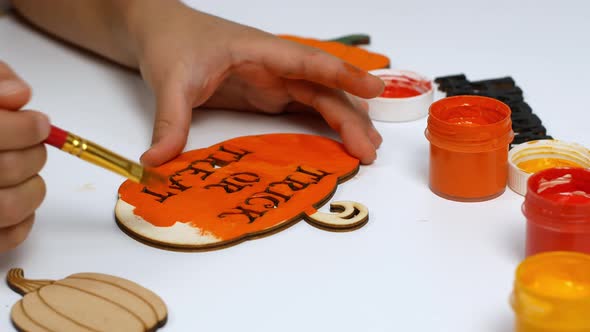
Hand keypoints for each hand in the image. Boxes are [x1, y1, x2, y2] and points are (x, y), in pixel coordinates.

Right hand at [0, 61, 48, 252]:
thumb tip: (18, 95)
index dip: (28, 127)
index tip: (39, 123)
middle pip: (8, 169)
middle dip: (34, 153)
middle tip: (35, 143)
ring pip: (10, 207)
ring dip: (33, 188)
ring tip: (28, 171)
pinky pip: (4, 239)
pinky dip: (22, 222)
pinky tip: (14, 197)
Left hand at [128, 1, 383, 165]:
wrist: (162, 33)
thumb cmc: (172, 44)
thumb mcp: (170, 82)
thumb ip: (169, 121)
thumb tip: (156, 162)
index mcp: (260, 51)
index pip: (308, 62)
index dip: (343, 75)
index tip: (373, 90)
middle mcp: (275, 65)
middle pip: (323, 88)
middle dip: (350, 116)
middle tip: (369, 150)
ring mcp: (275, 80)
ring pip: (321, 99)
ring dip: (345, 122)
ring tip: (366, 150)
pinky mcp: (269, 94)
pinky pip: (306, 108)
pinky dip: (327, 125)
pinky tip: (341, 142)